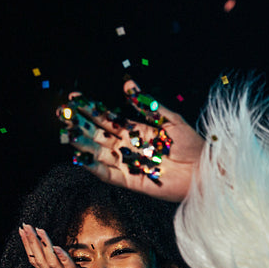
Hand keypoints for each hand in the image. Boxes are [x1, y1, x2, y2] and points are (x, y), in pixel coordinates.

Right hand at [17, 224, 135, 267]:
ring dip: (44, 245)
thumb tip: (56, 252)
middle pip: (40, 261)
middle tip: (25, 227)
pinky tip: (56, 247)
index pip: (37, 262)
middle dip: (31, 243)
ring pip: (51, 263)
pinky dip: (62, 257)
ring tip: (38, 231)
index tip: (23, 232)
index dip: (28, 247)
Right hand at [59, 80, 201, 202]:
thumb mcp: (170, 120)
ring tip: (68, 133)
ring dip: (84, 144)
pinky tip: (81, 158)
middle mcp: (131, 147)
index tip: (73, 98)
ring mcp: (130, 165)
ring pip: (101, 154)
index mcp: (138, 131)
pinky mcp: (133, 182)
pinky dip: (96, 168)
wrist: (206, 172)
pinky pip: (110, 175)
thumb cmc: (193, 146)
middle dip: (81, 124)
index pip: (108, 119)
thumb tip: (128, 85)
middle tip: (62, 113)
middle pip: (100, 135)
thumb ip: (147, 105)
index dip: (91, 109)